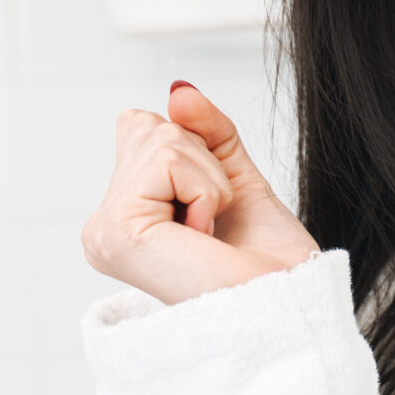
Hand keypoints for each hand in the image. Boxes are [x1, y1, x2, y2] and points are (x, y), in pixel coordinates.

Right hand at [81, 83, 319, 305]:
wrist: (292, 304)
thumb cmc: (270, 262)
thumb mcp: (236, 177)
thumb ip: (206, 131)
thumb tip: (178, 90)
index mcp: (121, 219)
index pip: (143, 127)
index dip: (199, 155)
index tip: (214, 214)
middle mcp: (101, 230)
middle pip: (152, 129)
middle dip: (206, 167)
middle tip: (217, 227)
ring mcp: (103, 233)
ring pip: (162, 139)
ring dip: (211, 182)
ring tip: (212, 235)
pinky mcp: (118, 233)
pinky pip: (169, 160)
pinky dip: (207, 190)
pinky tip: (204, 238)